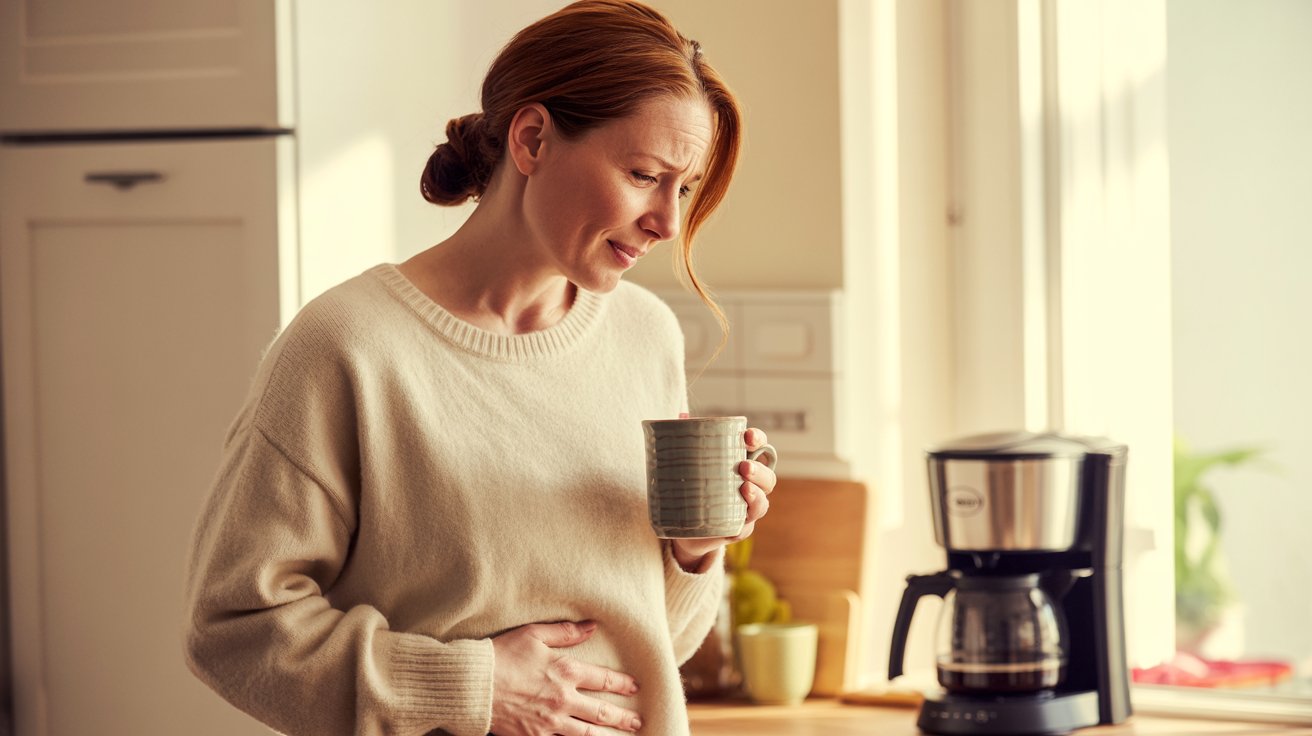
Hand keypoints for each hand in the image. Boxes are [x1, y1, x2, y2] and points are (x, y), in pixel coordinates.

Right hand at [490, 620, 641, 734]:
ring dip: (607, 735)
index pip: (604, 679)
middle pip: (602, 712)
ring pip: (587, 733)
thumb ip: (565, 632)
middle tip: (637, 722)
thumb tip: (592, 626)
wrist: (472, 686)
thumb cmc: (501, 655)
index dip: (622, 683)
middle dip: (623, 718)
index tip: (635, 687)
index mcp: (565, 671)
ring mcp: (550, 722)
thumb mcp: (533, 634)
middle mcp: (563, 699)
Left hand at [670, 428, 777, 570]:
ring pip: (762, 504)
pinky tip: (736, 523)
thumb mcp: (687, 461)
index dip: (758, 440)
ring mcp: (746, 510)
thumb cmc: (691, 485)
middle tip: (743, 467)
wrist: (682, 524)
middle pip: (767, 477)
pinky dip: (742, 524)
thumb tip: (681, 417)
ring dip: (757, 496)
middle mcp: (751, 486)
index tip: (746, 436)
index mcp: (742, 463)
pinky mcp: (737, 530)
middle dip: (759, 471)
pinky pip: (745, 529)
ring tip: (744, 489)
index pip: (759, 447)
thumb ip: (687, 438)